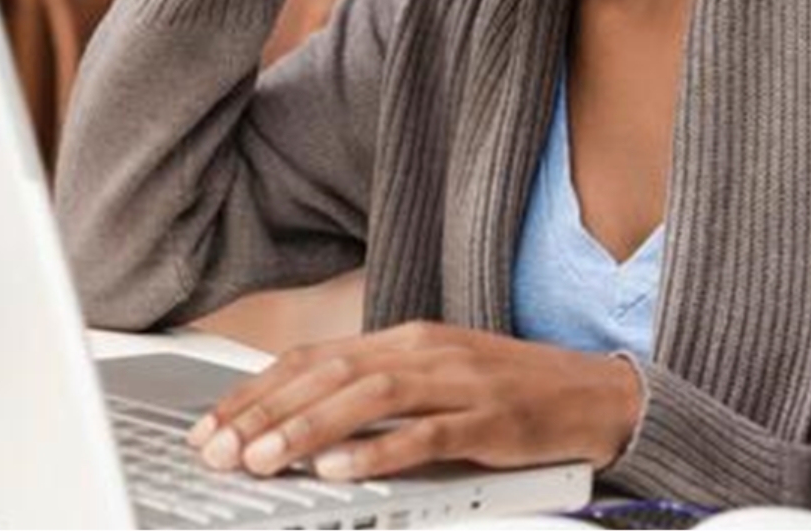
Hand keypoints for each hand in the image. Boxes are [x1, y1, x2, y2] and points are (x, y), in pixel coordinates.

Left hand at [185, 322, 643, 480]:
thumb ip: (377, 393)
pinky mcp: (492, 420)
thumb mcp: (438, 380)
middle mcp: (429, 351)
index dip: (257, 391)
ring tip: (264, 459)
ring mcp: (461, 383)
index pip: (316, 359)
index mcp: (409, 339)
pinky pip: (428, 434)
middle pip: (332, 374)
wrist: (598, 395)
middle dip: (267, 413)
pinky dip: (379, 452)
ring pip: (371, 398)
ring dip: (310, 430)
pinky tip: (340, 471)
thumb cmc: (512, 394)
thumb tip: (301, 424)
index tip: (211, 426)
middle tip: (219, 450)